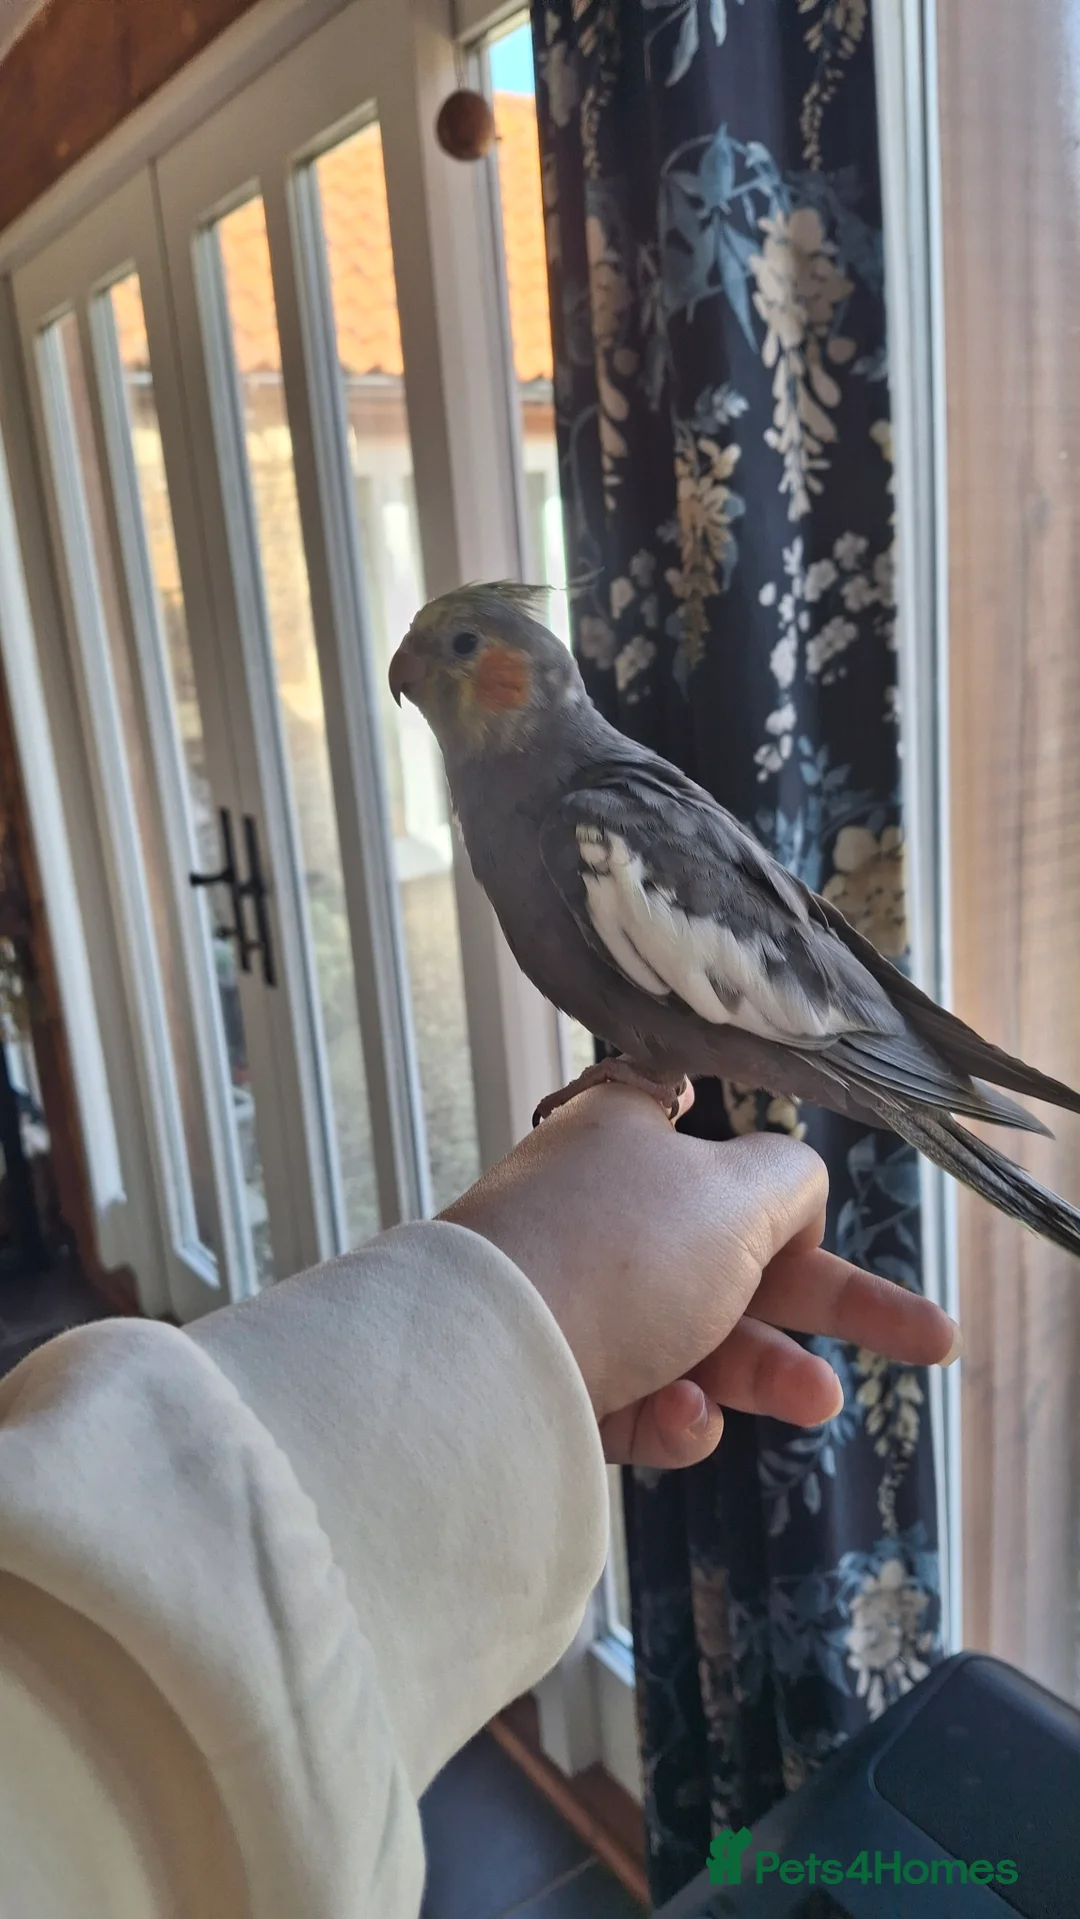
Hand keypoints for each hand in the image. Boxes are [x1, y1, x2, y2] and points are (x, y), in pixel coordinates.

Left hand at [441, 1084, 959, 1469]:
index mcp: (629, 1136)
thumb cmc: (620, 1251)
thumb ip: (790, 1181)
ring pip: (697, 1339)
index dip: (765, 1168)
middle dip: (835, 1303)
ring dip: (764, 1371)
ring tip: (819, 1401)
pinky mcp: (559, 1386)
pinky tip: (683, 1418)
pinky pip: (640, 1398)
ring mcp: (577, 1302)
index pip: (705, 1134)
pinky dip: (671, 1413)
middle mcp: (601, 1212)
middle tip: (933, 1341)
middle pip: (739, 1257)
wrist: (490, 1366)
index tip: (800, 1190)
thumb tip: (794, 1189)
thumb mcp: (737, 1194)